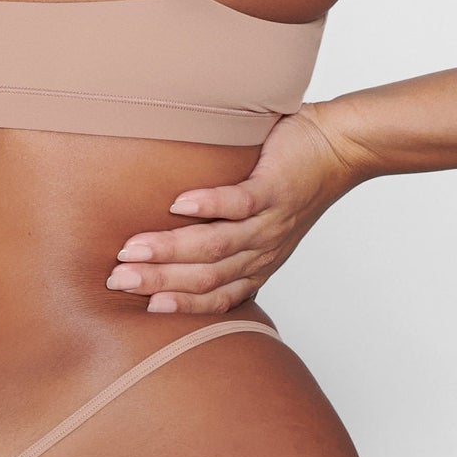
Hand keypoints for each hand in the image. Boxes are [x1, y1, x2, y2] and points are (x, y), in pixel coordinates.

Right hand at [105, 105, 375, 313]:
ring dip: (171, 249)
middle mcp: (261, 252)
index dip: (179, 305)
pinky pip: (240, 203)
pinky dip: (209, 205)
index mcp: (255, 265)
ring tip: (133, 249)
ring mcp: (268, 223)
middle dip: (159, 281)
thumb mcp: (258, 226)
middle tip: (117, 280)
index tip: (140, 307)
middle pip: (206, 277)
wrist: (339, 149)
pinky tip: (179, 204)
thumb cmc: (291, 183)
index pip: (214, 297)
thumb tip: (166, 235)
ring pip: (216, 246)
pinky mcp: (275, 190)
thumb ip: (220, 236)